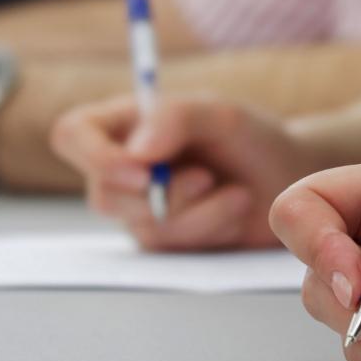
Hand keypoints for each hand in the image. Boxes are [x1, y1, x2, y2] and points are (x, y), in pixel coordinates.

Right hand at [51, 95, 322, 251]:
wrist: (288, 178)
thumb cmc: (251, 137)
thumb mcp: (221, 113)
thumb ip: (175, 119)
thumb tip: (135, 152)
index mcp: (122, 124)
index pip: (72, 135)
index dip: (95, 158)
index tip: (143, 170)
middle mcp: (120, 168)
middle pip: (104, 195)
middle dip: (164, 194)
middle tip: (208, 178)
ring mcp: (138, 209)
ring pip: (143, 226)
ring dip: (198, 213)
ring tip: (236, 191)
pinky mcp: (164, 241)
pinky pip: (171, 247)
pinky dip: (209, 228)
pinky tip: (234, 209)